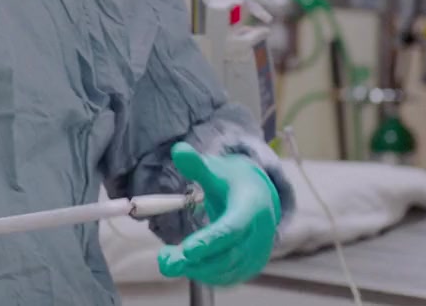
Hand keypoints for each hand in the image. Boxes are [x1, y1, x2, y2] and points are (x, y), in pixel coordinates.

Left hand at [157, 142, 281, 285]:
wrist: (259, 197)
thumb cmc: (232, 183)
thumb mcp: (216, 170)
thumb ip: (197, 165)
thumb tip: (178, 150)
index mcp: (251, 208)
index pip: (232, 228)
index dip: (210, 240)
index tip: (187, 249)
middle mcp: (259, 234)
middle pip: (229, 255)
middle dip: (197, 261)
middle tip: (166, 261)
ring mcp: (256, 253)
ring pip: (227, 269)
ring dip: (196, 270)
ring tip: (167, 261)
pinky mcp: (249, 266)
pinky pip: (228, 276)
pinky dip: (205, 275)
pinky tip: (184, 265)